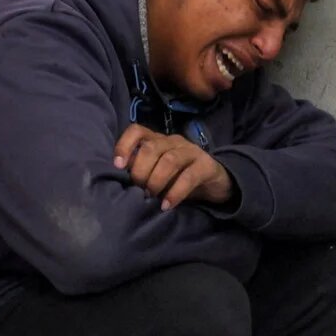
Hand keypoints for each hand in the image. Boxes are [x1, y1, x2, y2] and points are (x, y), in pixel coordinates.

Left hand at [114, 124, 234, 209]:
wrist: (217, 184)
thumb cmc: (180, 179)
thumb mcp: (158, 174)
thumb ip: (142, 171)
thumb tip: (120, 180)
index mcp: (158, 140)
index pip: (137, 131)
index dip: (124, 145)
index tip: (118, 166)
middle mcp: (174, 141)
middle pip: (151, 147)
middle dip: (140, 170)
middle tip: (138, 189)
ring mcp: (192, 152)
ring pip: (169, 160)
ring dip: (156, 180)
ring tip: (151, 197)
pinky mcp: (207, 166)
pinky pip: (189, 176)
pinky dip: (175, 192)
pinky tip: (167, 205)